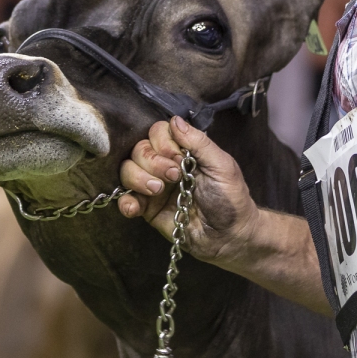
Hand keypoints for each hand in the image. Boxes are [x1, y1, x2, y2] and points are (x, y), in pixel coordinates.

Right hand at [118, 116, 259, 266]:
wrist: (229, 237)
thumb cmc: (231, 199)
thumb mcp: (222, 166)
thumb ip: (198, 142)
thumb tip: (175, 120)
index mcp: (183, 151)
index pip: (158, 132)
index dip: (163, 142)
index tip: (178, 157)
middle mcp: (165, 165)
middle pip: (138, 149)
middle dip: (152, 161)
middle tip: (173, 177)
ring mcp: (154, 187)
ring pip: (127, 170)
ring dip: (139, 178)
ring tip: (158, 191)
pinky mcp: (148, 210)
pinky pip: (126, 200)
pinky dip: (125, 202)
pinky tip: (136, 208)